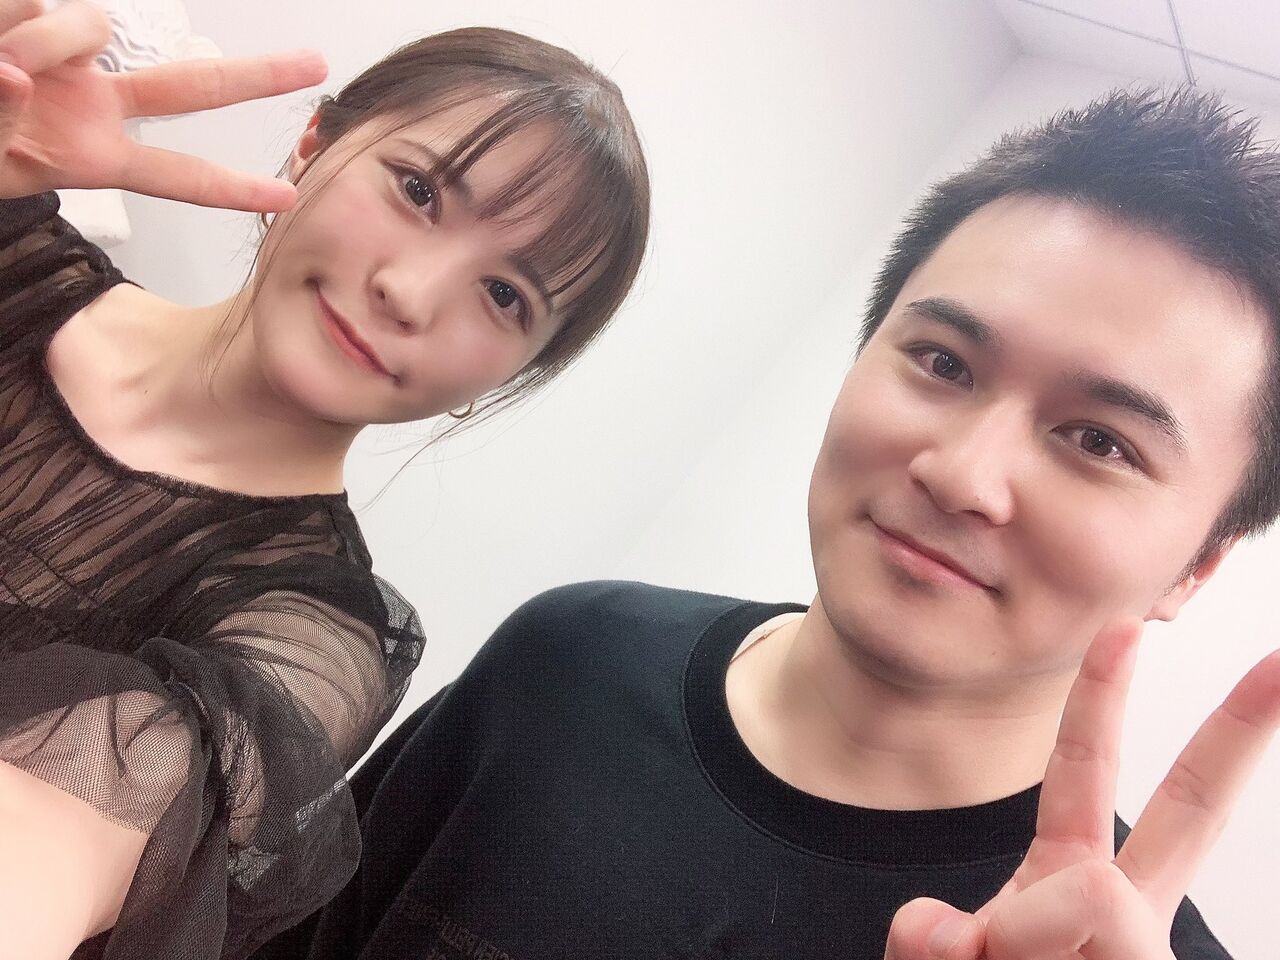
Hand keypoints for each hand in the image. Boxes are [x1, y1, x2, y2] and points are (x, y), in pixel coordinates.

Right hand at [0, 0, 326, 211]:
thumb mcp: (2, 163)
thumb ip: (22, 123)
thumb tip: (23, 79)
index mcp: (91, 151)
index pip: (175, 174)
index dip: (229, 187)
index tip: (286, 200)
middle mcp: (90, 98)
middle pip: (192, 86)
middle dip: (257, 76)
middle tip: (318, 64)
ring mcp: (64, 54)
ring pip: (88, 26)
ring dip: (40, 43)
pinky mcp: (31, 13)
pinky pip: (37, 4)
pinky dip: (10, 29)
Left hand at [884, 620, 1279, 959]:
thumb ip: (936, 946)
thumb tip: (938, 926)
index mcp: (1067, 890)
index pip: (1087, 782)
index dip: (1106, 705)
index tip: (1128, 626)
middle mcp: (1116, 920)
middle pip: (1186, 814)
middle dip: (1234, 734)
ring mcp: (1138, 954)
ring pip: (1086, 900)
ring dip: (1014, 943)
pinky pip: (1081, 941)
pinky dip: (1014, 957)